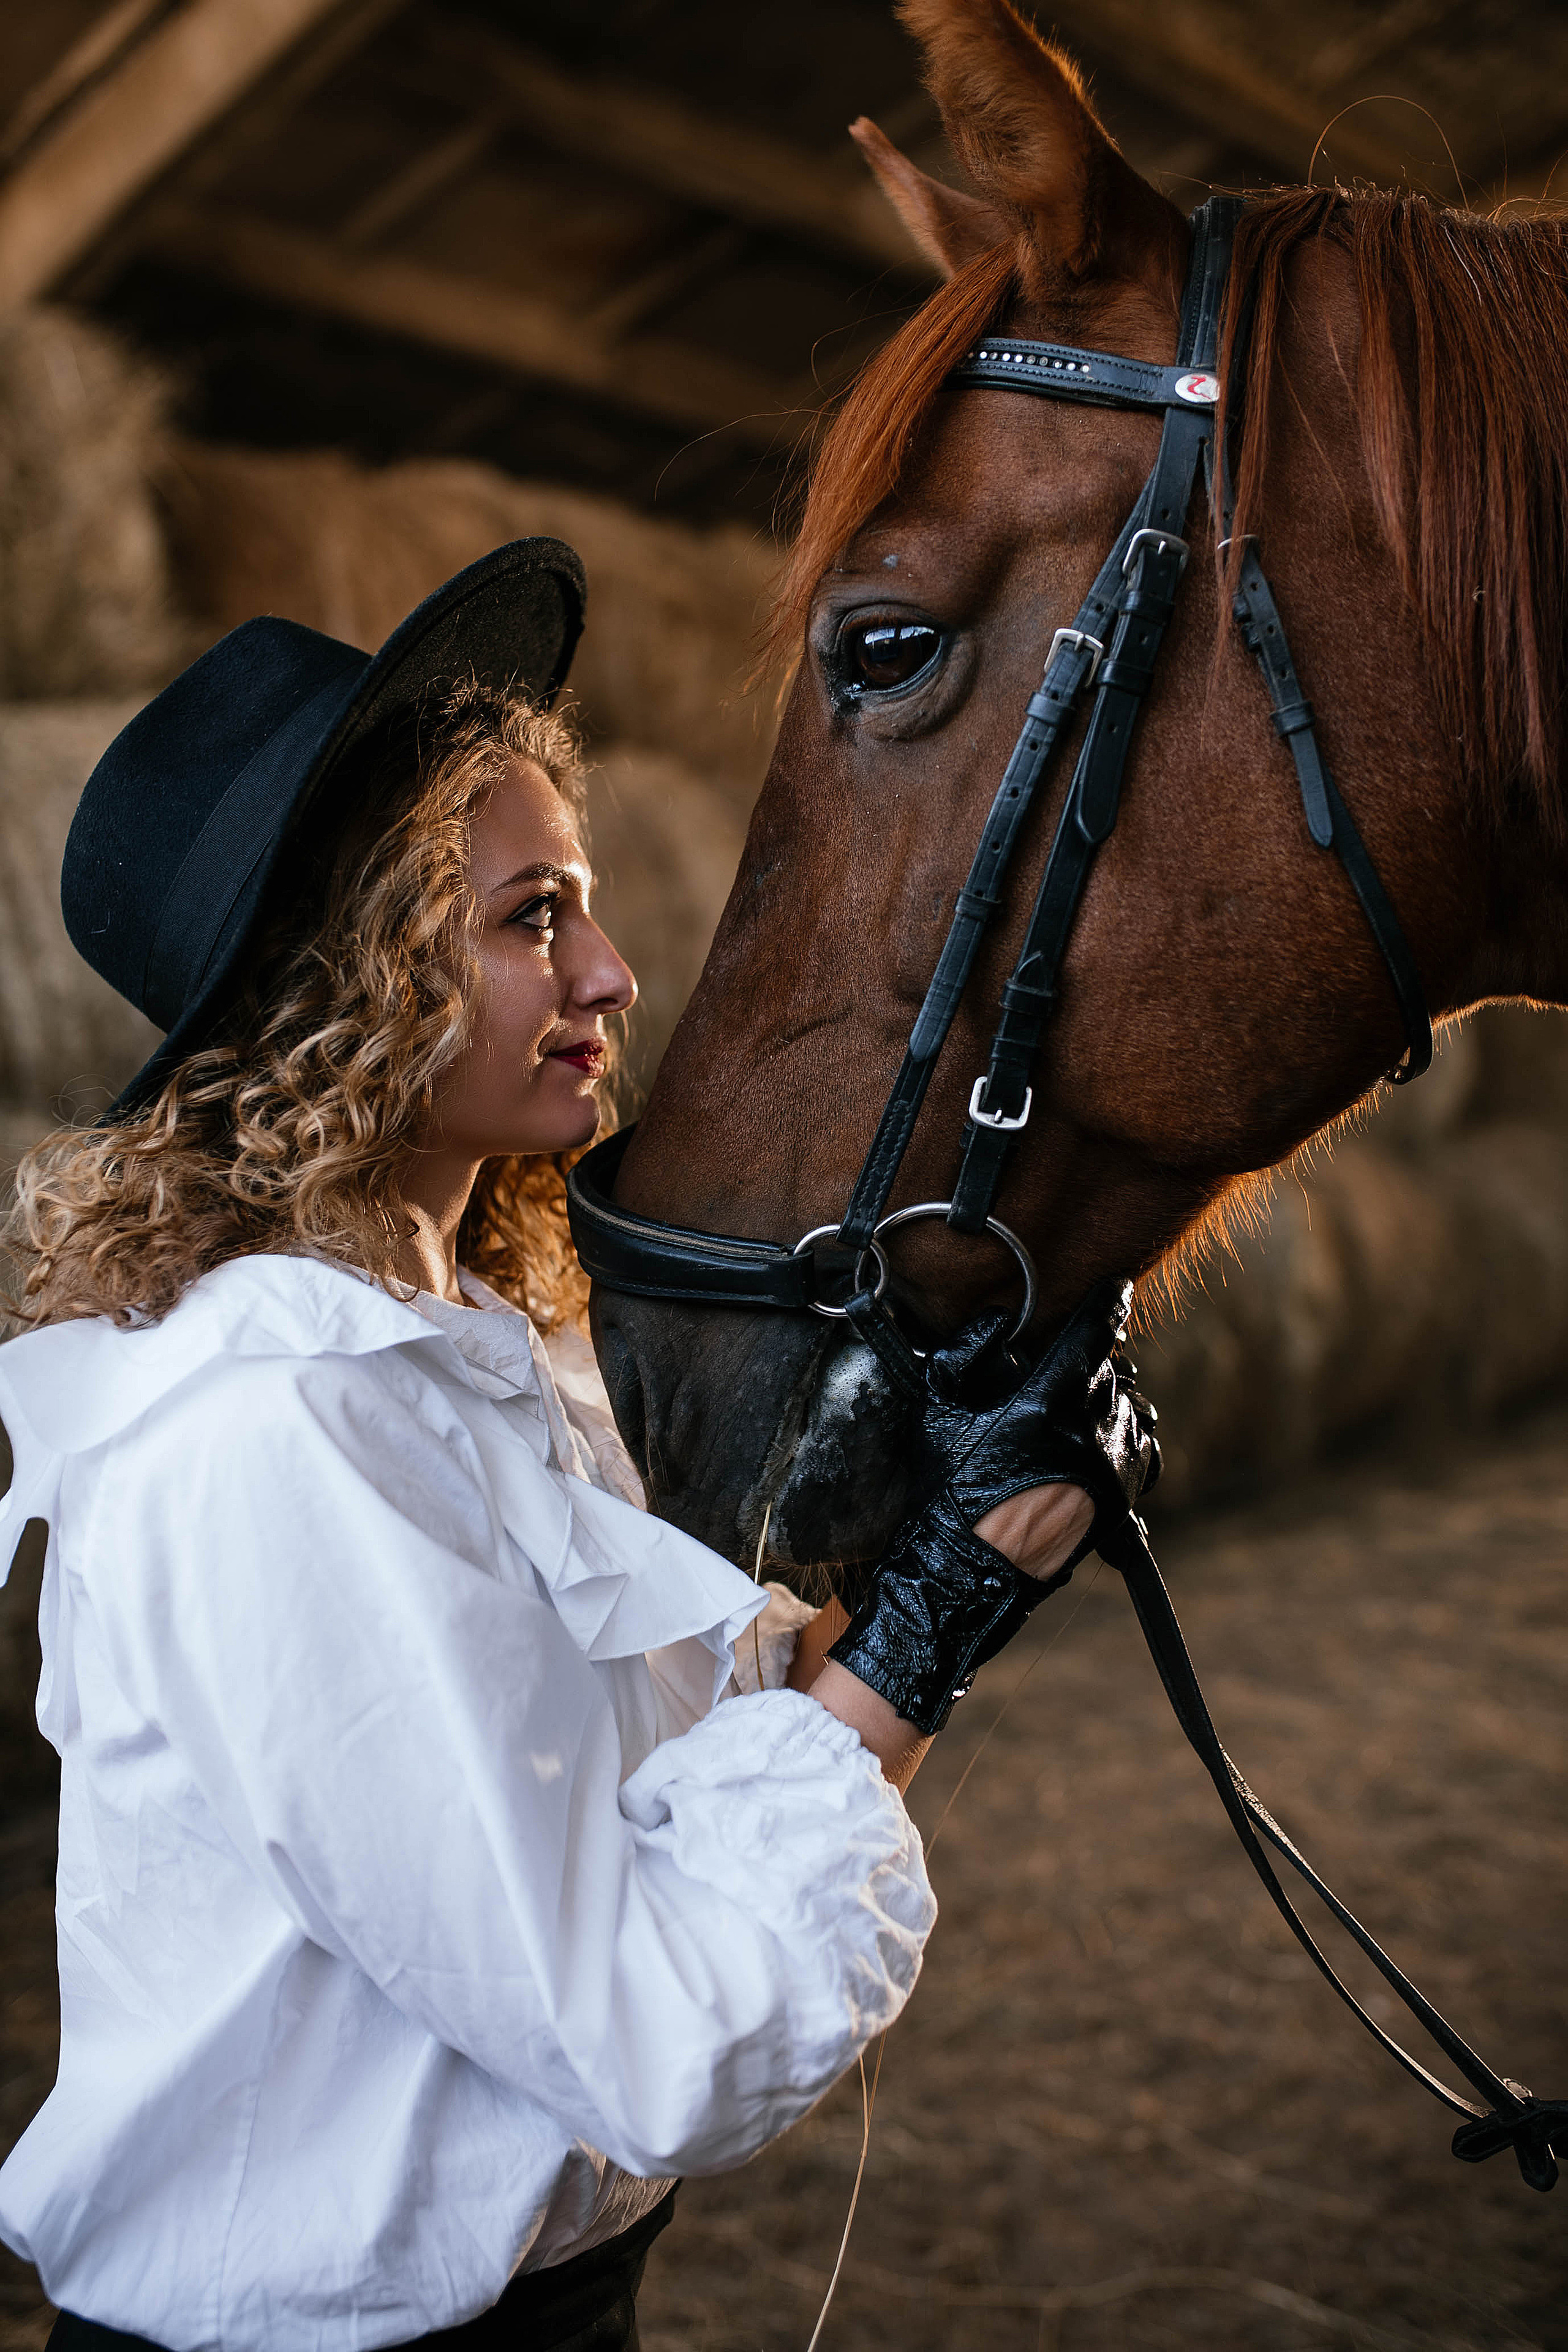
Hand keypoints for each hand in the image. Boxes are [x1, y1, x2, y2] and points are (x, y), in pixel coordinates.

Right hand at [928, 1276, 1159, 1563]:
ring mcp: (1111, 1468)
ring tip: (1084, 1396)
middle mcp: (1087, 1431)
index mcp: (1044, 1403)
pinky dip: (1127, 1432)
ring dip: (1110, 1394)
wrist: (970, 1571)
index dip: (1109, 1302)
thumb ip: (964, 1353)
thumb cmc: (948, 1491)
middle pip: (1111, 1370)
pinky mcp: (1121, 1499)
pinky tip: (1104, 1435)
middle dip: (1095, 1356)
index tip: (1119, 1285)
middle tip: (1076, 1353)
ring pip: (1129, 1406)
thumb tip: (999, 1321)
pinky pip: (1142, 1449)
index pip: (1092, 1334)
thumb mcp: (940, 1412)